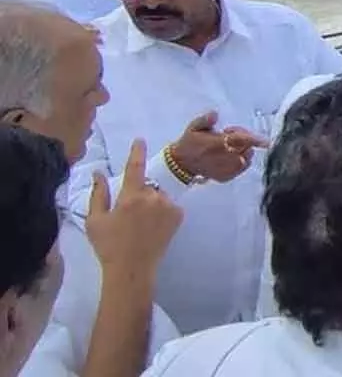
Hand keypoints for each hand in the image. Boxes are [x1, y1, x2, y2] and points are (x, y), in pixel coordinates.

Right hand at [86, 140, 182, 275]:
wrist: (133, 269)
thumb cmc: (109, 245)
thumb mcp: (95, 220)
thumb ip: (98, 193)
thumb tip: (99, 173)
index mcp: (130, 196)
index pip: (135, 167)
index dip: (137, 152)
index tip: (140, 140)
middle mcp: (152, 197)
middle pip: (145, 186)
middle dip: (138, 194)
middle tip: (129, 215)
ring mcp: (168, 206)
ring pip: (158, 196)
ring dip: (151, 203)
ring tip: (141, 224)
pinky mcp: (178, 216)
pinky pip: (169, 206)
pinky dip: (162, 211)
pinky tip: (153, 227)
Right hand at [169, 112, 268, 182]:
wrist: (181, 164)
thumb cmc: (189, 143)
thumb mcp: (194, 128)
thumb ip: (206, 120)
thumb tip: (215, 113)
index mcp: (216, 144)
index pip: (240, 140)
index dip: (254, 140)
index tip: (266, 141)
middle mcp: (223, 158)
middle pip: (246, 147)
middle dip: (244, 138)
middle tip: (230, 133)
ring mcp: (225, 169)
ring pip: (246, 158)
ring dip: (243, 150)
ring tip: (229, 145)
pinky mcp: (225, 177)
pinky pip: (241, 168)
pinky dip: (241, 160)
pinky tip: (230, 155)